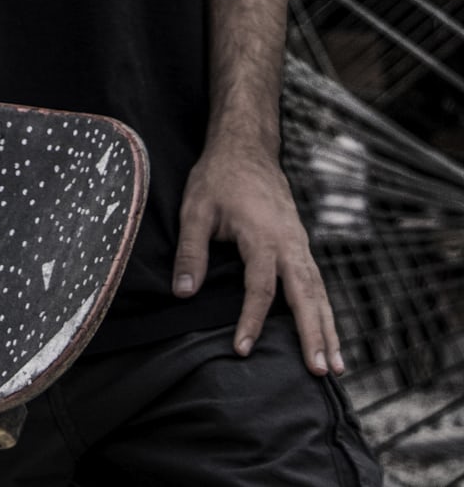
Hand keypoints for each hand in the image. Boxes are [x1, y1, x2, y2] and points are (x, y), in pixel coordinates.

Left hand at [172, 145, 343, 376]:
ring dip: (328, 328)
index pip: (262, 286)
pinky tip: (327, 333)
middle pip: (307, 294)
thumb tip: (183, 292)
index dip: (251, 319)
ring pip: (319, 291)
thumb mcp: (195, 210)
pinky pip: (316, 282)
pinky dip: (324, 309)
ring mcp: (300, 244)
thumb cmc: (218, 178)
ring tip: (335, 366)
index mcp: (264, 235)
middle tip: (321, 370)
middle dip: (315, 333)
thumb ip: (191, 252)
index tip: (242, 349)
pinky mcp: (300, 244)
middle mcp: (290, 242)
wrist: (246, 149)